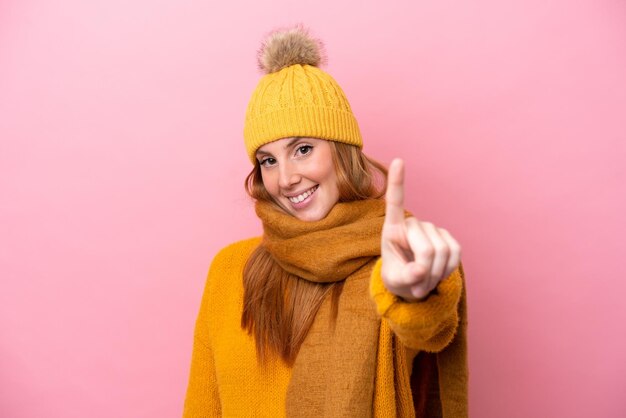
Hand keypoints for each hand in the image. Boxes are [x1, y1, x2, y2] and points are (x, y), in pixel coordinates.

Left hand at [381, 159, 461, 301]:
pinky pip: (455, 255)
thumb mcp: (394, 281)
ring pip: (443, 254)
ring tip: (423, 281)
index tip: (398, 160)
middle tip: (416, 286)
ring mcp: (432, 229)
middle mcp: (413, 224)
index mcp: (392, 229)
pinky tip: (437, 274)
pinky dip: (447, 271)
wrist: (412, 283)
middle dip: (425, 273)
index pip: (394, 202)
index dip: (397, 182)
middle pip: (427, 250)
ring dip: (435, 275)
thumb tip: (420, 271)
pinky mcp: (448, 237)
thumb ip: (405, 277)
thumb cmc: (397, 278)